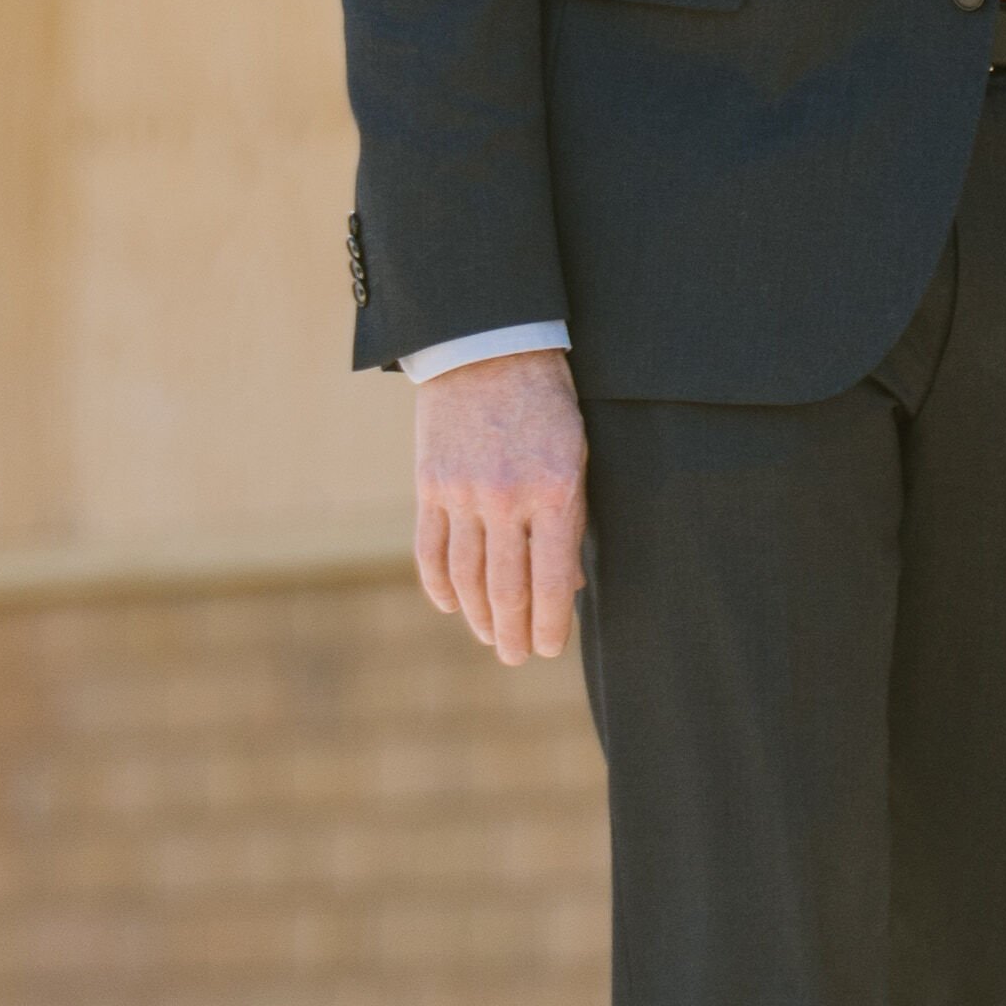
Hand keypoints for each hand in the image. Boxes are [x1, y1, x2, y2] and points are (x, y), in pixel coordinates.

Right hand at [411, 348, 588, 666]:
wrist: (489, 349)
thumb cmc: (547, 404)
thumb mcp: (576, 457)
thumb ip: (570, 520)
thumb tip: (565, 587)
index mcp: (554, 492)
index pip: (550, 582)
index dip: (549, 625)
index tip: (548, 649)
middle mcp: (506, 499)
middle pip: (506, 590)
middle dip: (512, 634)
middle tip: (516, 657)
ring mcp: (462, 493)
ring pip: (465, 577)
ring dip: (478, 617)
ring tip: (490, 638)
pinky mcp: (429, 485)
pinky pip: (430, 551)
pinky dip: (440, 586)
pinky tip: (452, 606)